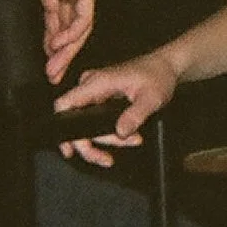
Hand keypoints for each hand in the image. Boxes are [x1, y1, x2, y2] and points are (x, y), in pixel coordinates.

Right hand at [7, 0, 95, 79]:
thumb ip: (11, 10)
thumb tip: (0, 38)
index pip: (54, 18)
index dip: (51, 43)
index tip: (44, 66)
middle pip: (68, 23)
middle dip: (61, 51)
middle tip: (53, 74)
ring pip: (79, 21)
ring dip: (68, 46)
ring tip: (55, 65)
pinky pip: (84, 11)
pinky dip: (75, 29)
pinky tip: (62, 43)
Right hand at [54, 51, 177, 167]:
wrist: (165, 67)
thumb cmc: (157, 76)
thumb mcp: (151, 98)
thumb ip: (135, 115)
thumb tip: (121, 132)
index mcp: (98, 82)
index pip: (65, 103)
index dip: (61, 127)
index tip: (69, 149)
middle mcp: (91, 86)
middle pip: (76, 122)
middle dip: (93, 144)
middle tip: (107, 159)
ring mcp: (95, 92)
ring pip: (89, 124)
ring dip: (108, 139)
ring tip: (133, 140)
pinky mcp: (101, 98)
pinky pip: (97, 119)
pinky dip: (110, 132)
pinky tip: (127, 136)